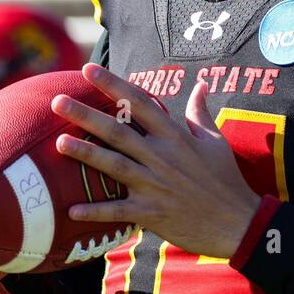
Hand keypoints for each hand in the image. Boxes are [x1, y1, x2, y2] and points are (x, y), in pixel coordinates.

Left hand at [52, 63, 262, 259]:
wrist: (237, 223)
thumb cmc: (226, 179)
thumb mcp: (216, 142)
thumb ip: (201, 114)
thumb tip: (200, 86)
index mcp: (175, 136)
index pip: (139, 103)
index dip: (113, 85)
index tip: (90, 70)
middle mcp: (162, 157)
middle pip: (117, 131)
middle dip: (86, 115)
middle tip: (57, 101)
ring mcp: (155, 185)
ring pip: (113, 165)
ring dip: (84, 154)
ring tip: (58, 143)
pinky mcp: (151, 213)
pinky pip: (117, 212)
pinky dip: (95, 212)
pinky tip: (71, 210)